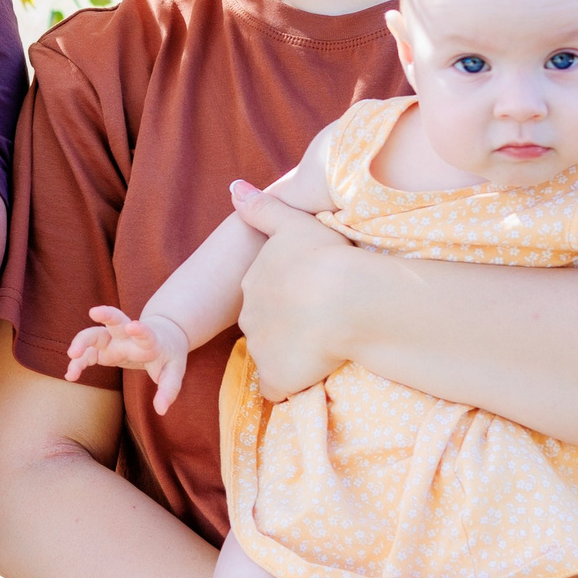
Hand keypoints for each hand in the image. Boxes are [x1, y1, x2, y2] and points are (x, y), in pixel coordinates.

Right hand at [65, 307, 190, 412]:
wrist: (160, 338)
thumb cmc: (168, 355)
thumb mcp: (175, 371)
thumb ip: (168, 390)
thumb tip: (160, 410)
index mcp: (149, 340)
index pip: (145, 334)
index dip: (140, 330)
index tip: (133, 326)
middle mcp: (128, 336)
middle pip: (116, 320)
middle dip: (106, 314)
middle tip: (95, 311)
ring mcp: (113, 341)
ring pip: (95, 334)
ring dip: (82, 340)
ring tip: (72, 355)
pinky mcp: (102, 350)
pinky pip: (87, 354)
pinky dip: (78, 363)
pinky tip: (70, 376)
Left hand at [232, 186, 362, 399]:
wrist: (345, 297)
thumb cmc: (326, 256)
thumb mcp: (293, 222)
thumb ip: (262, 207)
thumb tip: (233, 189)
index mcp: (254, 282)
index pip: (265, 296)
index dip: (289, 300)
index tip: (313, 298)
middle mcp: (250, 316)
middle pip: (265, 326)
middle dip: (287, 329)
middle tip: (320, 325)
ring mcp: (261, 349)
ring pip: (272, 356)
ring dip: (292, 357)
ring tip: (323, 349)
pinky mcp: (276, 377)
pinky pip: (278, 388)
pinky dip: (291, 385)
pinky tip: (312, 375)